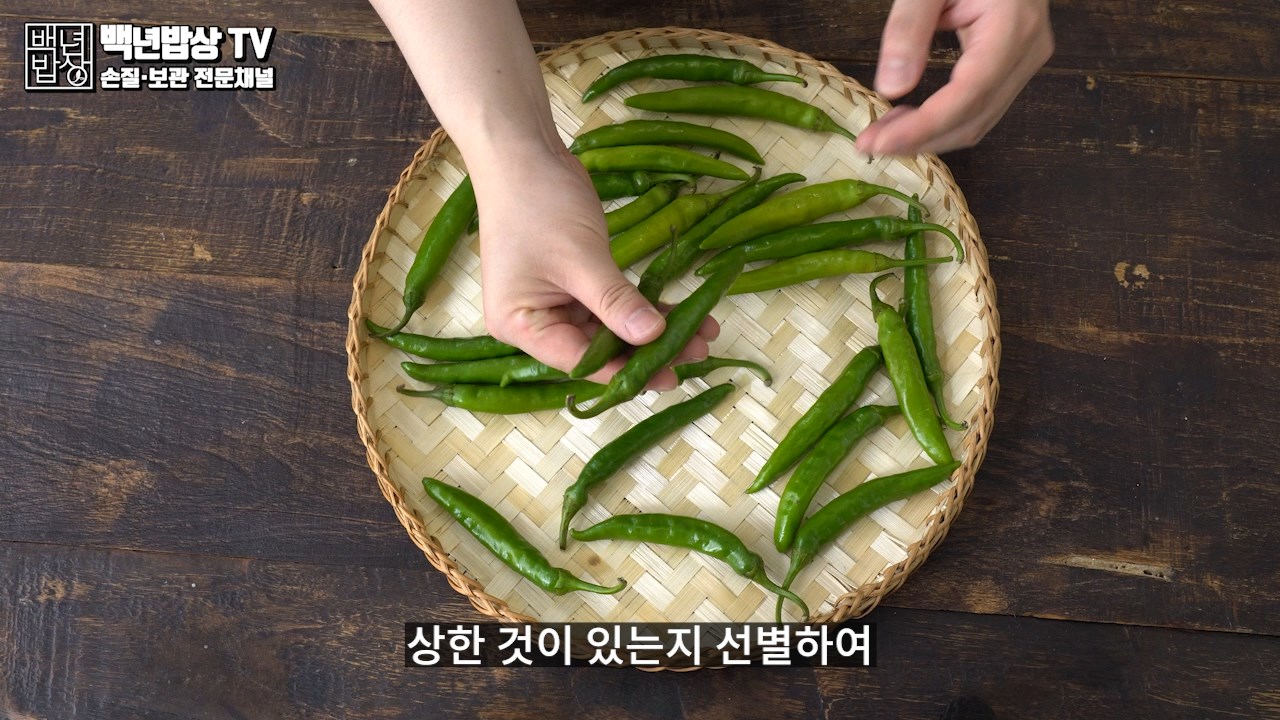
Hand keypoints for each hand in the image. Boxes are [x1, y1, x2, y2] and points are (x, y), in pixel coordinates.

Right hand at [474, 145, 717, 388]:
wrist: (523, 152)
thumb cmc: (538, 204)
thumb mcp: (580, 258)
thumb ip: (616, 302)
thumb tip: (654, 337)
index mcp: (521, 326)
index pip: (579, 362)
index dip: (625, 371)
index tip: (669, 376)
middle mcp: (535, 323)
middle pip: (598, 349)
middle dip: (647, 351)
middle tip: (696, 354)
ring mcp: (555, 303)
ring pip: (610, 329)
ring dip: (653, 330)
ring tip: (702, 334)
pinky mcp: (574, 284)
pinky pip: (612, 305)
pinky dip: (643, 306)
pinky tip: (681, 312)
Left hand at [855, 0, 1052, 155]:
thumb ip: (909, 27)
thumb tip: (891, 87)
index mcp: (1013, 26)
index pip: (968, 95)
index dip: (922, 128)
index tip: (878, 143)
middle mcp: (1028, 50)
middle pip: (974, 118)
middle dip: (919, 140)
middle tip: (868, 144)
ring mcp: (1026, 59)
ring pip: (978, 120)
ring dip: (928, 136)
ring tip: (882, 133)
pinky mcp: (1014, 64)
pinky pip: (979, 106)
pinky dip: (942, 121)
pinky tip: (907, 119)